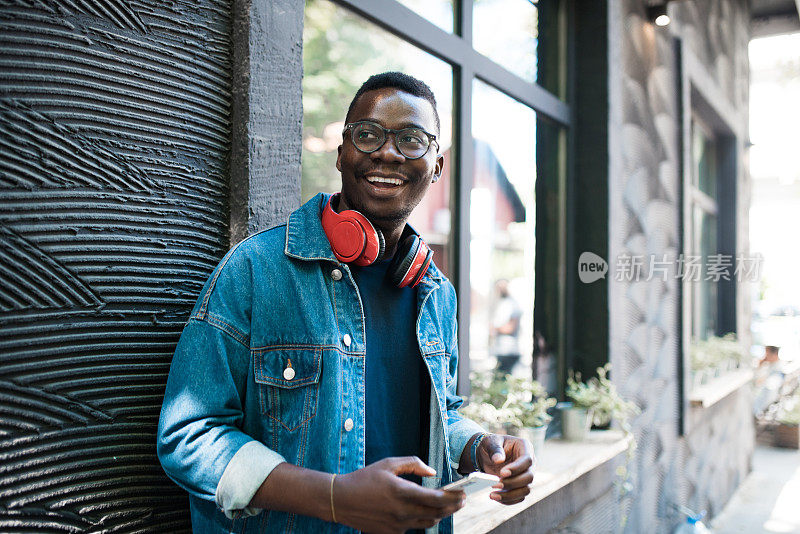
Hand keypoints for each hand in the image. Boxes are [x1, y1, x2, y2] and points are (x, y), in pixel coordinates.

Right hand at [334, 456, 465, 533]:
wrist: (341, 500)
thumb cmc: (364, 479)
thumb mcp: (388, 464)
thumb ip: (413, 464)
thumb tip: (432, 471)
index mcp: (402, 492)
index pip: (436, 499)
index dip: (453, 497)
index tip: (462, 493)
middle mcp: (402, 511)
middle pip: (437, 513)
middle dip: (453, 507)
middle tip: (461, 500)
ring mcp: (397, 525)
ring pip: (427, 522)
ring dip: (440, 514)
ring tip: (446, 506)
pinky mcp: (392, 533)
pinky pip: (413, 527)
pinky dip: (421, 519)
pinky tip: (424, 511)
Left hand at [477, 434, 534, 504]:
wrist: (487, 454)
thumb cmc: (491, 445)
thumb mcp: (490, 442)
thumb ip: (495, 449)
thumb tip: (499, 460)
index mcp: (525, 447)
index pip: (527, 460)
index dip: (516, 468)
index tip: (502, 473)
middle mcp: (529, 463)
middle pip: (529, 477)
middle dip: (513, 483)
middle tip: (495, 484)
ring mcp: (527, 476)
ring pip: (526, 490)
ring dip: (510, 495)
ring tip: (493, 494)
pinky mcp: (521, 486)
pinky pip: (519, 497)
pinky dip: (508, 500)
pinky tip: (496, 497)